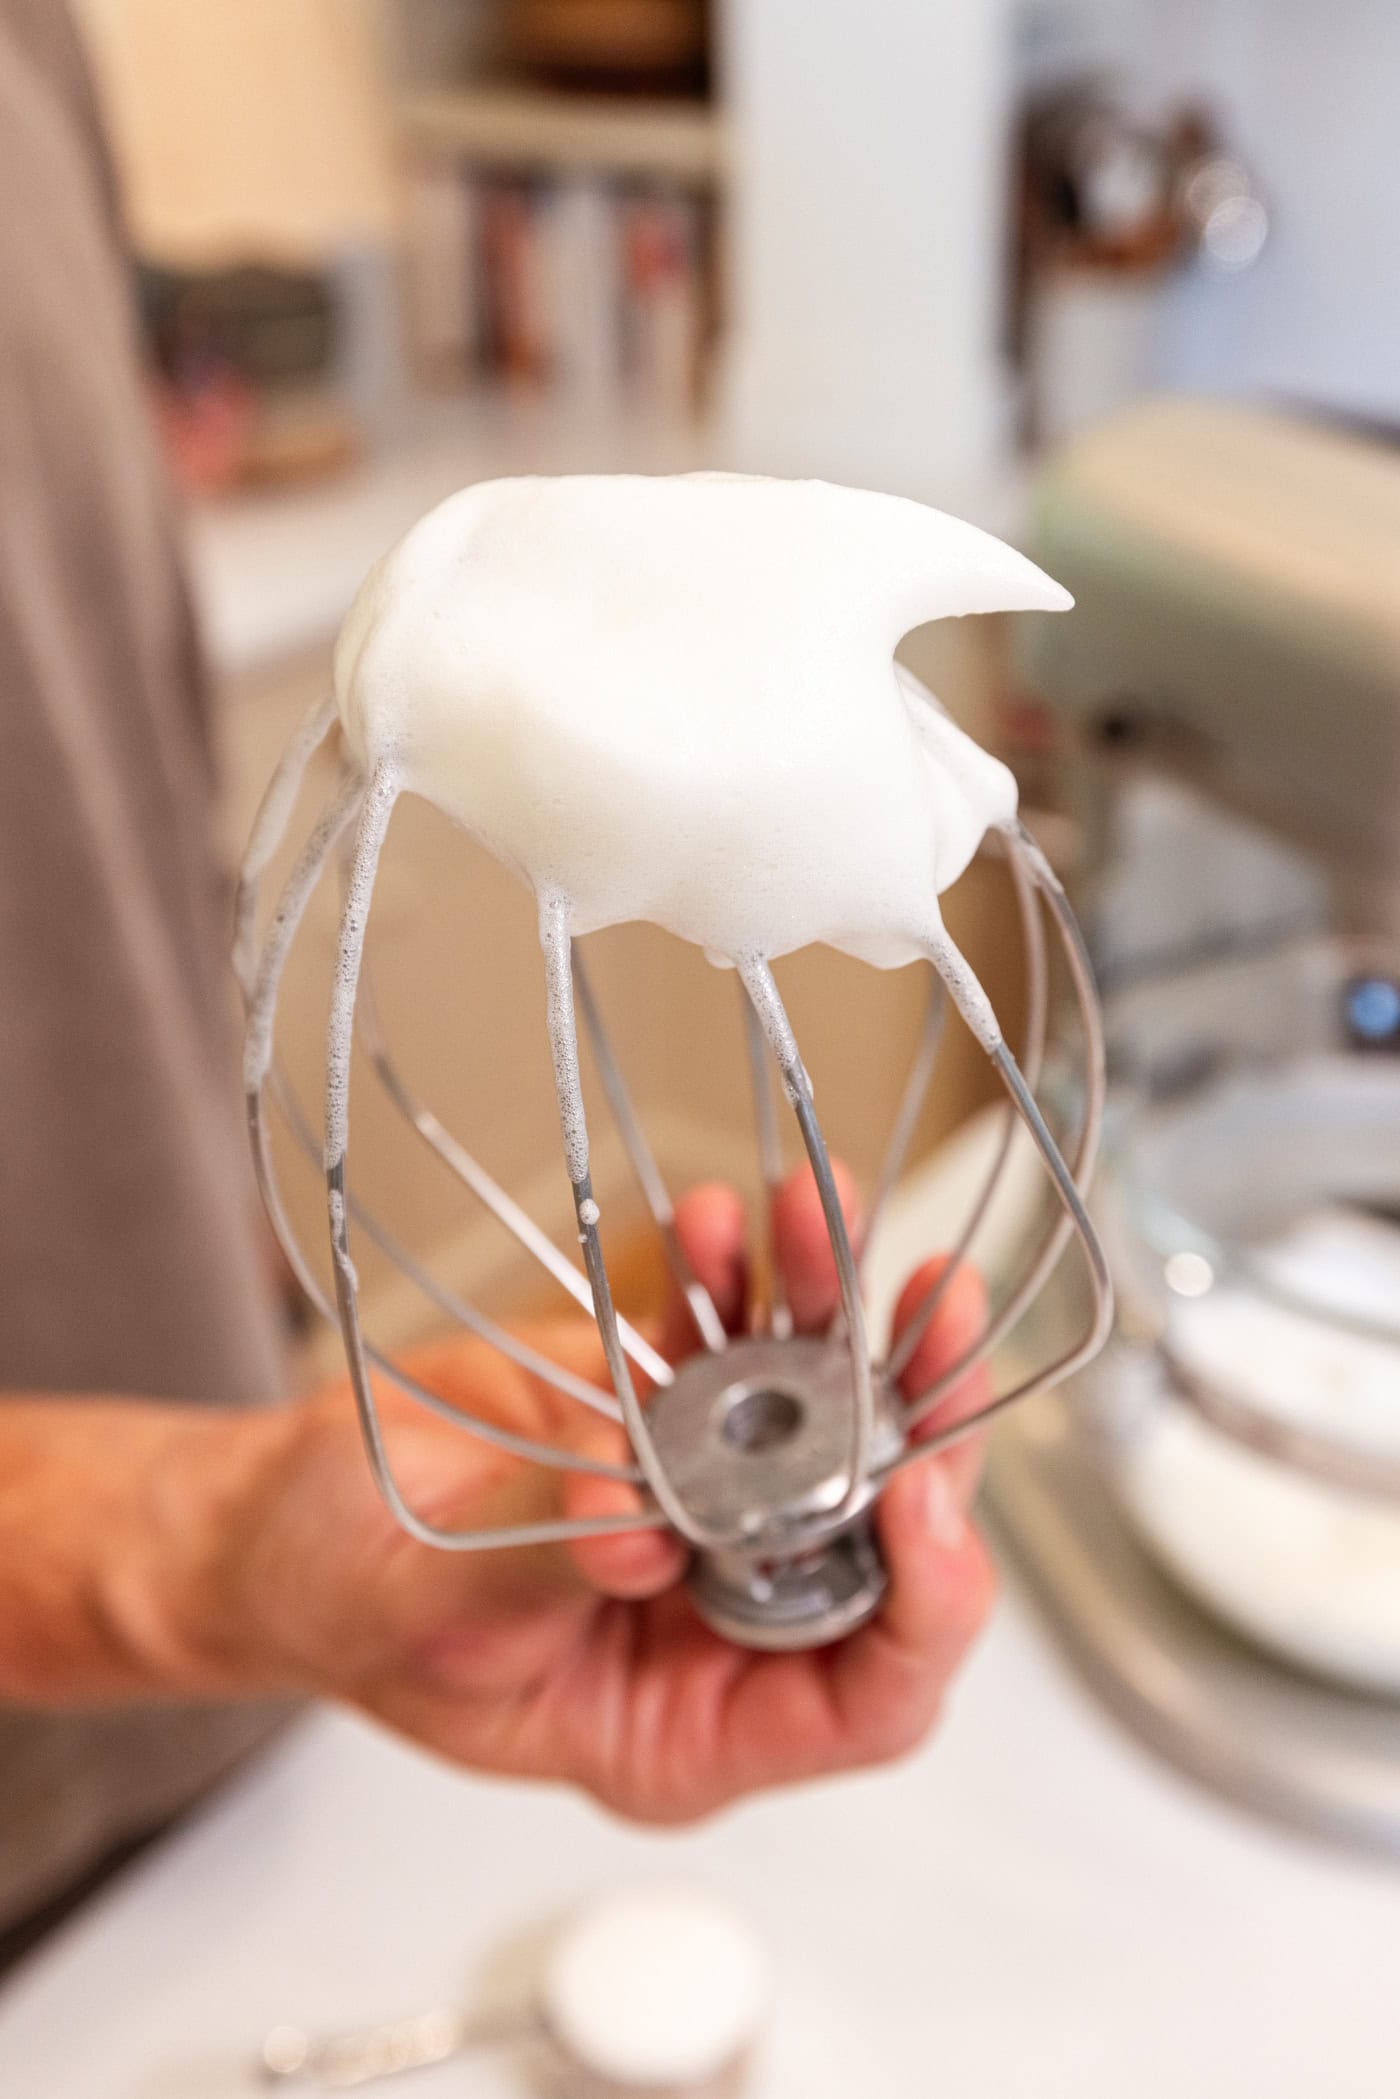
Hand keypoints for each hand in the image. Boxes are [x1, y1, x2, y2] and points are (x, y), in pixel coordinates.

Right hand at [165, 1168, 994, 1824]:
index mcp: (689, 1723)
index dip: (923, 1601)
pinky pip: (732, 1346)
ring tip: (818, 1215)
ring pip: (824, 1420)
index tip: (913, 1498)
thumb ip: (539, 1567)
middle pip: (883, 1535)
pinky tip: (722, 1222)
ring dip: (834, 1312)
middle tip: (932, 1314)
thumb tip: (637, 1527)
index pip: (868, 1695)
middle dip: (917, 1417)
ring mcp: (705, 1510)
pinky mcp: (666, 1416)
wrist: (284, 1509)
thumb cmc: (342, 1603)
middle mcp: (723, 1619)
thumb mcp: (426, 1610)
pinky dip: (737, 1276)